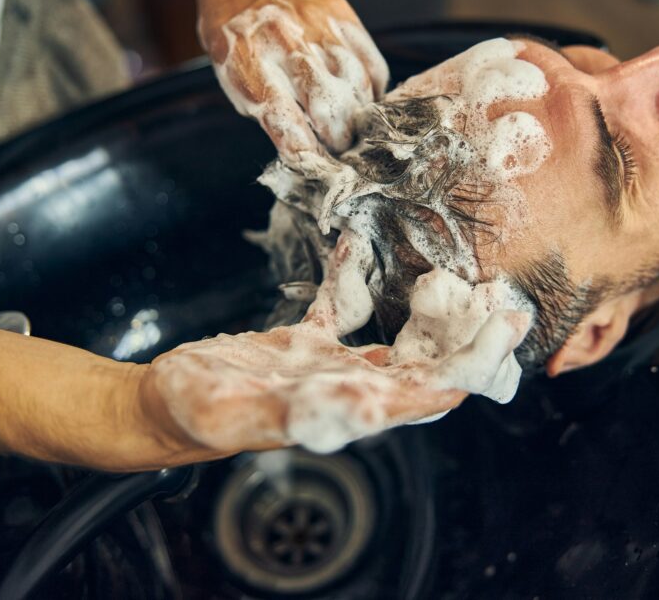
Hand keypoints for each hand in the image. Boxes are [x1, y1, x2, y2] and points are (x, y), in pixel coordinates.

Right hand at [139, 231, 530, 455]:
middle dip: (466, 339)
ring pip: (394, 342)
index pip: (428, 391)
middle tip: (501, 299)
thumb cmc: (191, 413)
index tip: (501, 326)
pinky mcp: (302, 345)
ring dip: (428, 315)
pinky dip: (351, 279)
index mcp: (347, 408)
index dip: (470, 363)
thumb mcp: (235, 413)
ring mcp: (328, 366)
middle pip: (426, 367)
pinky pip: (339, 309)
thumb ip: (297, 414)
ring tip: (458, 278)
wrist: (157, 408)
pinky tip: (356, 245)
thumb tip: (368, 410)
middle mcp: (350, 389)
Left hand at [198, 0, 388, 166]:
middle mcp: (287, 44)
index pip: (285, 123)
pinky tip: (365, 101)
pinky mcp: (343, 16)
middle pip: (330, 107)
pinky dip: (373, 90)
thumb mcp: (232, 77)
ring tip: (353, 133)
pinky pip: (373, 63)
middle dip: (338, 140)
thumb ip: (266, 113)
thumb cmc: (233, 34)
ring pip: (358, 87)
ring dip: (358, 119)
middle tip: (339, 152)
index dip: (306, 153)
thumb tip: (304, 151)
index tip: (318, 170)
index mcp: (250, 65)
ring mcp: (319, 27)